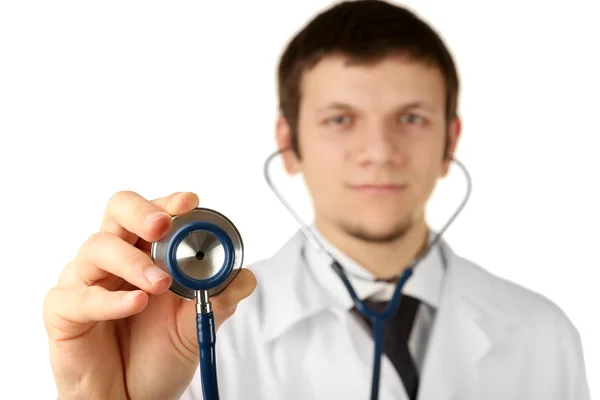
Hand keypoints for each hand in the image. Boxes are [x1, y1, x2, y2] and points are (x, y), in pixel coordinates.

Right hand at [43, 191, 256, 399]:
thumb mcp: (197, 324)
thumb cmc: (160, 355)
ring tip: (159, 284)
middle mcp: (115, 259)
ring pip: (97, 247)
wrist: (134, 398)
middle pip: (117, 211)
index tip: (190, 202)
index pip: (153, 212)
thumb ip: (219, 299)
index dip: (168, 203)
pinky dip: (110, 299)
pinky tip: (135, 304)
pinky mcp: (64, 310)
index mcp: (147, 252)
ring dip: (133, 262)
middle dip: (141, 212)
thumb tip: (245, 277)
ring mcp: (86, 280)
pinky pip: (78, 295)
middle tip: (162, 226)